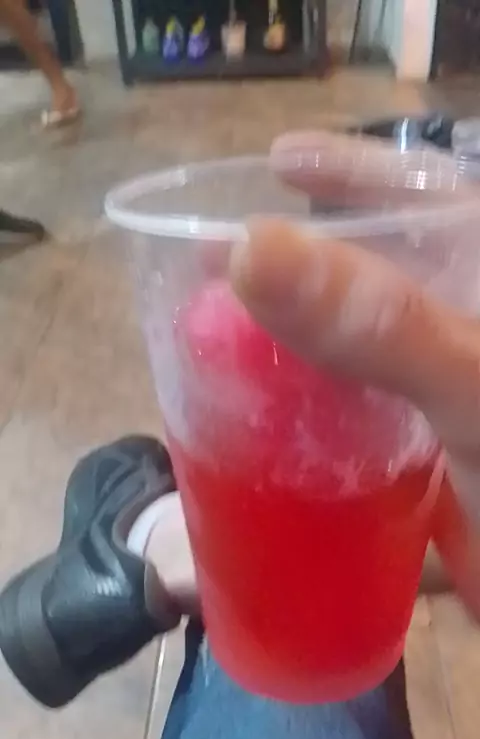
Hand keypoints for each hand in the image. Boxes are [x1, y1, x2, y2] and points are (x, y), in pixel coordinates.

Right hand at [229, 131, 479, 618]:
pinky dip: (321, 425)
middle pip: (384, 278)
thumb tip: (249, 248)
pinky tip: (270, 426)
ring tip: (229, 336)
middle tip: (227, 260)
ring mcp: (448, 405)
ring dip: (303, 348)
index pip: (428, 199)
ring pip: (367, 357)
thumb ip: (381, 324)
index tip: (277, 161)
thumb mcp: (474, 388)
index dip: (356, 171)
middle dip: (308, 264)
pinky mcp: (436, 467)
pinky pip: (367, 428)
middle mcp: (463, 337)